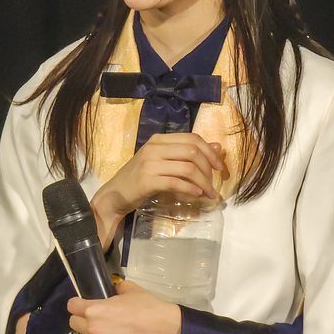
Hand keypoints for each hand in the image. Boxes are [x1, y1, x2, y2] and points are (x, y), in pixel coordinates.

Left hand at [67, 280, 180, 333]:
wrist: (160, 328)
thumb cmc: (145, 305)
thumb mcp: (131, 289)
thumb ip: (117, 287)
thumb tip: (114, 287)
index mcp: (94, 309)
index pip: (72, 306)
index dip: (77, 304)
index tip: (81, 305)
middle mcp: (92, 328)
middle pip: (73, 324)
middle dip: (81, 320)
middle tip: (93, 319)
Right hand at [91, 133, 224, 246]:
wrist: (115, 194)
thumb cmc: (140, 178)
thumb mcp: (165, 162)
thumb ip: (188, 154)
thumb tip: (218, 147)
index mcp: (159, 139)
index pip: (192, 138)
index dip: (210, 151)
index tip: (219, 167)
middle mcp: (154, 147)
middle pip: (192, 151)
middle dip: (208, 168)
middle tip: (214, 183)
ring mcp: (149, 163)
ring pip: (187, 168)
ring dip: (203, 182)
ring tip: (209, 193)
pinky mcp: (147, 180)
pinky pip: (176, 183)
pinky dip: (190, 189)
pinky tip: (196, 195)